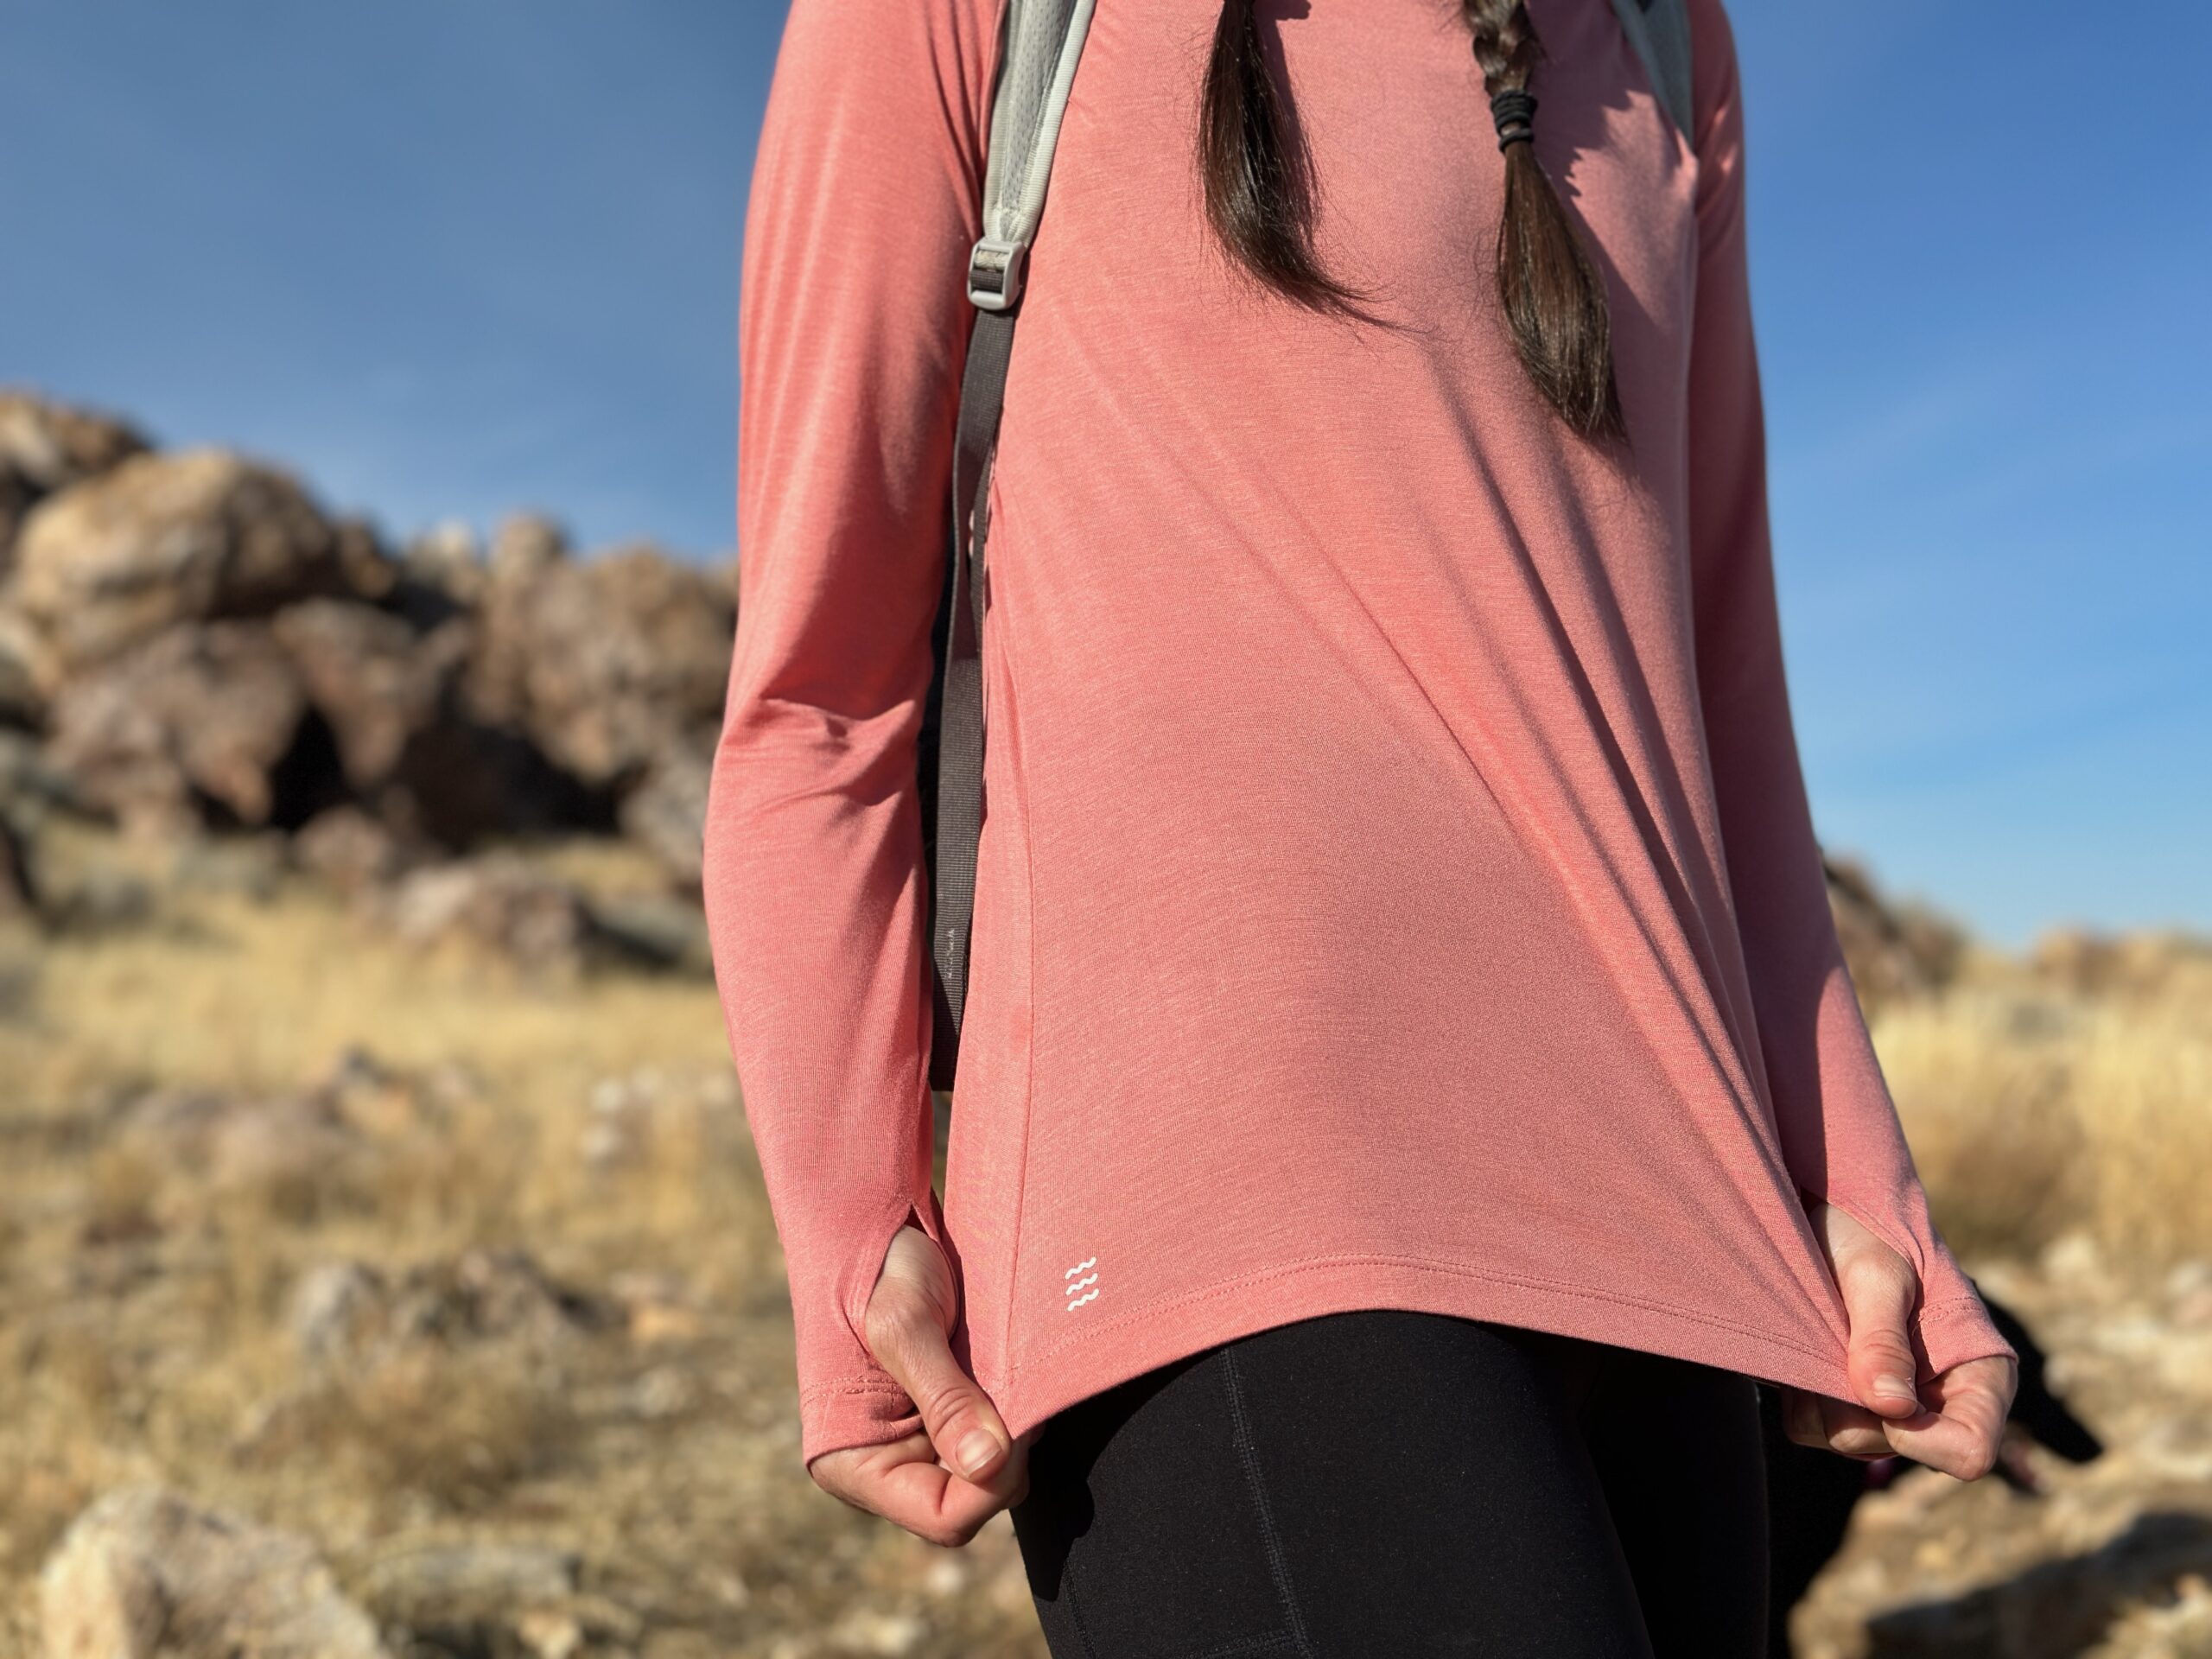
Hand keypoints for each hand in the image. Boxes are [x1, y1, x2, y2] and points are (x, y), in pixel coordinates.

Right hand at [807, 1223, 1033, 1546]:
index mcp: (854, 1464)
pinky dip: (1009, 1410)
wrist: (872, 1225)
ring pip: (990, 1472)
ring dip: (1011, 1428)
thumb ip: (947, 1399)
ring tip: (1005, 1369)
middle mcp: (885, 1467)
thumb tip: (988, 1465)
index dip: (994, 1485)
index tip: (1019, 1424)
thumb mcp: (905, 1328)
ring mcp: (915, 1445)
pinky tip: (1007, 1370)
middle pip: (974, 1501)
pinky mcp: (941, 1418)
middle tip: (1019, 1388)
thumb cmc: (873, 1270)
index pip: (945, 1518)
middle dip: (1008, 1454)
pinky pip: (990, 1438)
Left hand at [1779, 1202, 2017, 1481]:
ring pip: (1846, 1440)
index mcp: (1980, 1378)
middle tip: (1839, 1334)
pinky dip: (1800, 1390)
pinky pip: (1809, 1426)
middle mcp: (1942, 1404)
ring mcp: (1894, 1410)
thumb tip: (1890, 1407)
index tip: (1880, 1395)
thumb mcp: (1877, 1276)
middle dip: (1854, 1401)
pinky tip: (1811, 1345)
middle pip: (1892, 1448)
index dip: (1921, 1439)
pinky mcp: (1848, 1405)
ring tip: (1828, 1331)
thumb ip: (1883, 1340)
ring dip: (1822, 1391)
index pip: (1970, 1451)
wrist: (1835, 1217)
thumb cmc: (1870, 1235)